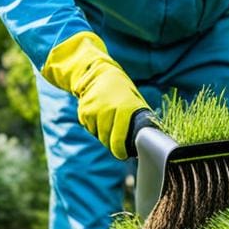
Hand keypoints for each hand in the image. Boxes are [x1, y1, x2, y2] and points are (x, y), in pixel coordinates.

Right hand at [43, 32, 146, 158]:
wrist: (98, 73)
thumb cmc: (122, 89)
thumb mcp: (135, 100)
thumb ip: (138, 118)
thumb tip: (145, 140)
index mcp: (124, 106)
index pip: (119, 136)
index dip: (119, 149)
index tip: (121, 154)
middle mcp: (108, 108)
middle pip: (107, 138)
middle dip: (112, 143)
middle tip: (117, 142)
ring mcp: (93, 109)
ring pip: (97, 134)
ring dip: (103, 134)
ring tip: (108, 121)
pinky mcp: (83, 111)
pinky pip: (89, 127)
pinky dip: (94, 126)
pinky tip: (99, 115)